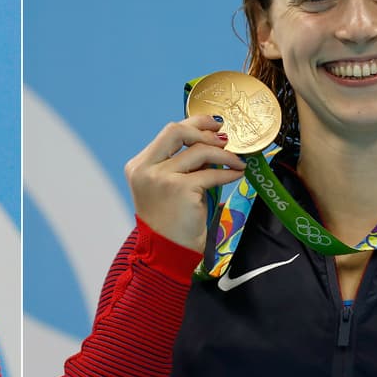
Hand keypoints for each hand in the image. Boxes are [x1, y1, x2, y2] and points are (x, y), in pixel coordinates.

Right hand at [124, 114, 245, 251]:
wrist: (166, 252)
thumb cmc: (169, 222)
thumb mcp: (168, 187)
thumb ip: (181, 165)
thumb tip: (211, 144)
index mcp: (139, 166)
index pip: (168, 133)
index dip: (193, 124)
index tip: (212, 124)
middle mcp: (146, 169)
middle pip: (176, 131)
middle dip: (204, 129)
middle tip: (225, 137)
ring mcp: (161, 178)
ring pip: (199, 151)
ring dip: (224, 154)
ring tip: (237, 161)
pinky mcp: (180, 189)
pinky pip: (211, 174)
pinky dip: (228, 173)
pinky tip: (237, 174)